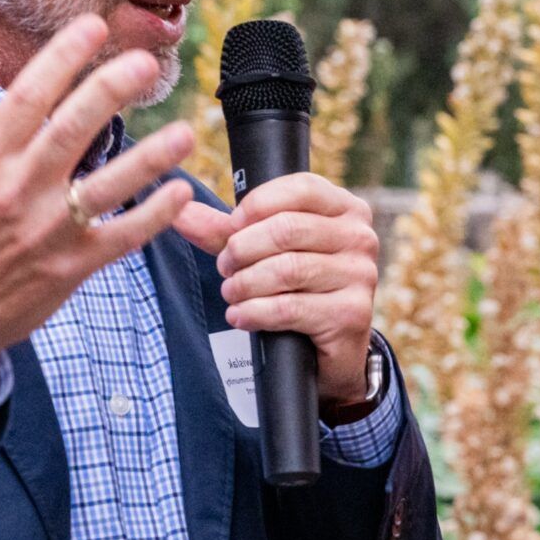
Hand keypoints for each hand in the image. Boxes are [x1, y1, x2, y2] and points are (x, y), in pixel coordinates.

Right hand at [0, 15, 198, 391]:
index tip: (92, 26)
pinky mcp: (69, 268)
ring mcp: (46, 232)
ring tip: (186, 132)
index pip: (25, 99)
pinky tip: (180, 192)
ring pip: (105, 186)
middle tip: (144, 63)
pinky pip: (120, 238)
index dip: (60, 60)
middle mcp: (16, 192)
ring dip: (149, 160)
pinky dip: (152, 217)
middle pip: (70, 132)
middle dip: (109, 92)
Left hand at [176, 174, 381, 405]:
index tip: (233, 228)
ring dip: (246, 283)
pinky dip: (255, 312)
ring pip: (287, 270)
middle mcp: (360, 238)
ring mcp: (360, 276)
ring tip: (231, 293)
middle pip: (287, 229)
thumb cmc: (298, 290)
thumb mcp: (264, 253)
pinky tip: (240, 316)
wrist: (331, 351)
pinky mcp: (351, 313)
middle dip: (243, 249)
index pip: (301, 188)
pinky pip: (290, 308)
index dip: (257, 205)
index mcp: (346, 209)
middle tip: (225, 267)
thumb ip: (225, 231)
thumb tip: (178, 211)